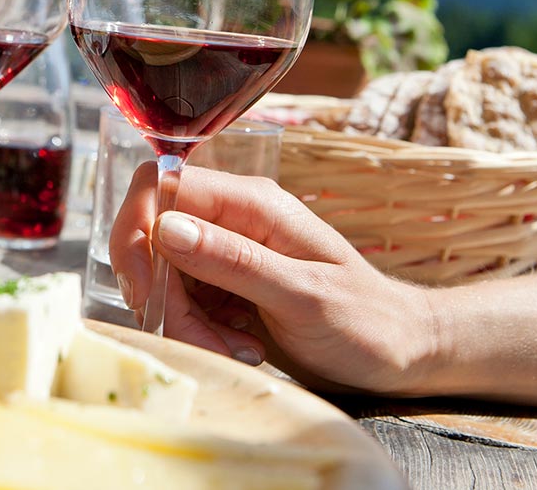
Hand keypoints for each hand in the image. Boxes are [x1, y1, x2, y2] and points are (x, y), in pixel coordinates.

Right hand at [110, 164, 436, 394]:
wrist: (400, 351)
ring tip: (236, 349)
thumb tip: (165, 227)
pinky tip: (240, 348)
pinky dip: (199, 332)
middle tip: (199, 338)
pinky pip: (184, 303)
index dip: (136, 230)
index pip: (161, 185)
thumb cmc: (365, 321)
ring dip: (185, 322)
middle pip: (154, 238)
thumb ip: (234, 260)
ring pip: (164, 277)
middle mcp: (233, 217)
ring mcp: (228, 250)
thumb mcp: (302, 294)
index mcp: (253, 202)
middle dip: (163, 296)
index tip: (143, 287)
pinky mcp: (226, 284)